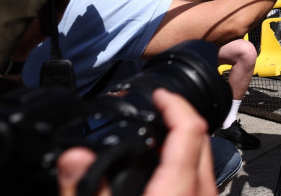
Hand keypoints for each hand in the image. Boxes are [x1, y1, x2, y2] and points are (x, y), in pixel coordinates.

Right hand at [56, 90, 215, 195]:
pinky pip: (201, 180)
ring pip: (205, 161)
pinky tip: (161, 172)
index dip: (175, 104)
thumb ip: (86, 188)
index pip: (190, 129)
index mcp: (177, 190)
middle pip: (202, 140)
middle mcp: (200, 194)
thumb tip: (74, 156)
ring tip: (154, 139)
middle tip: (156, 110)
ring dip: (183, 144)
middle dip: (180, 118)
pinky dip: (185, 166)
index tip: (159, 95)